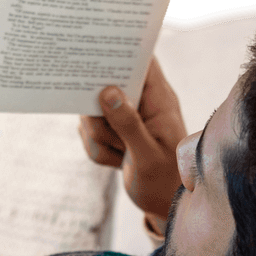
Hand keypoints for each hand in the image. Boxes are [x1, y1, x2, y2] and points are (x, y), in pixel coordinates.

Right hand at [78, 58, 186, 219]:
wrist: (164, 203)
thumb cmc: (165, 180)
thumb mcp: (147, 156)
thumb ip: (129, 124)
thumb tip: (108, 92)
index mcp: (158, 99)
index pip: (141, 61)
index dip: (120, 51)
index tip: (95, 55)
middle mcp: (141, 102)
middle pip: (104, 88)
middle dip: (99, 118)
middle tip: (115, 140)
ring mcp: (125, 116)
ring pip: (92, 116)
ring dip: (101, 141)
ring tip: (122, 156)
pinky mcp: (113, 130)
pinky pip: (90, 134)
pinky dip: (99, 152)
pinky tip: (118, 162)